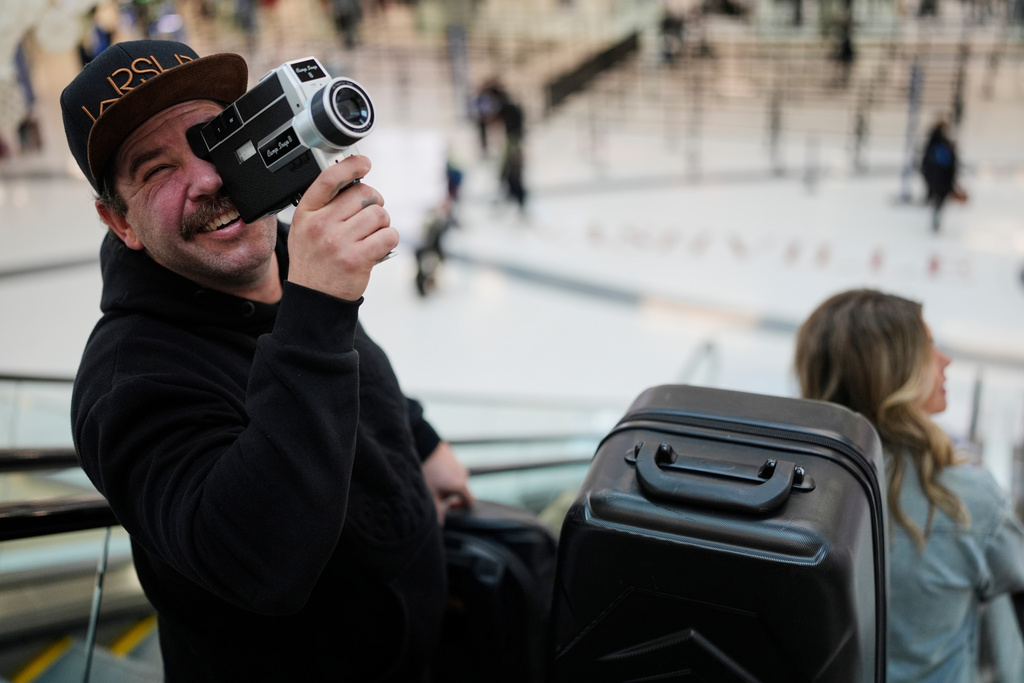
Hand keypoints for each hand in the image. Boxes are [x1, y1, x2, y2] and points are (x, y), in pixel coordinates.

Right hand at [286, 156, 397, 300]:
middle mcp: (321, 225)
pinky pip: (388, 236)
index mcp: (306, 213)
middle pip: (364, 194)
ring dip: (382, 224)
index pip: (329, 179)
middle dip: (374, 203)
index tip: (364, 163)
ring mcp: (339, 242)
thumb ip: (325, 206)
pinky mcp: (358, 259)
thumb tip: (355, 181)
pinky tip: (378, 247)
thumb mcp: (305, 228)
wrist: (314, 298)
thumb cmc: (314, 261)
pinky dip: (389, 240)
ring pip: (379, 214)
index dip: (351, 166)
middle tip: (370, 218)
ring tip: (371, 236)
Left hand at [421, 442, 474, 523]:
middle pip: (461, 491)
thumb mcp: (431, 494)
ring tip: (433, 482)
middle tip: (437, 494)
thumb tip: (440, 525)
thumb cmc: (428, 471)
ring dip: (448, 485)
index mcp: (461, 485)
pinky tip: (434, 472)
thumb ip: (437, 511)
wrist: (425, 446)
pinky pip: (452, 471)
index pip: (470, 502)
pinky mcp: (453, 458)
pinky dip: (446, 475)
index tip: (449, 507)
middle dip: (450, 495)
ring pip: (456, 480)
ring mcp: (459, 465)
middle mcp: (464, 475)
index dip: (461, 507)